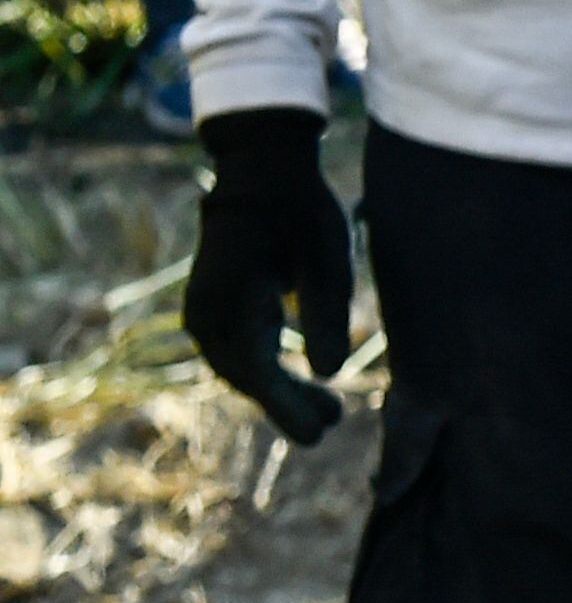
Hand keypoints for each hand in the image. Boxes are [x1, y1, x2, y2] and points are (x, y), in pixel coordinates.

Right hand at [184, 107, 355, 443]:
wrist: (263, 169)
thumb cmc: (301, 207)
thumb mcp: (327, 255)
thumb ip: (328, 311)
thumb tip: (332, 371)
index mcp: (229, 300)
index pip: (258, 369)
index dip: (289, 405)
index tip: (321, 432)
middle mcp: (206, 312)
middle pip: (246, 375)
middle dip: (288, 404)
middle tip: (335, 423)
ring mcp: (205, 311)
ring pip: (241, 367)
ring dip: (279, 390)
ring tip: (330, 410)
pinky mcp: (216, 307)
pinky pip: (239, 351)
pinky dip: (268, 370)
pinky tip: (301, 383)